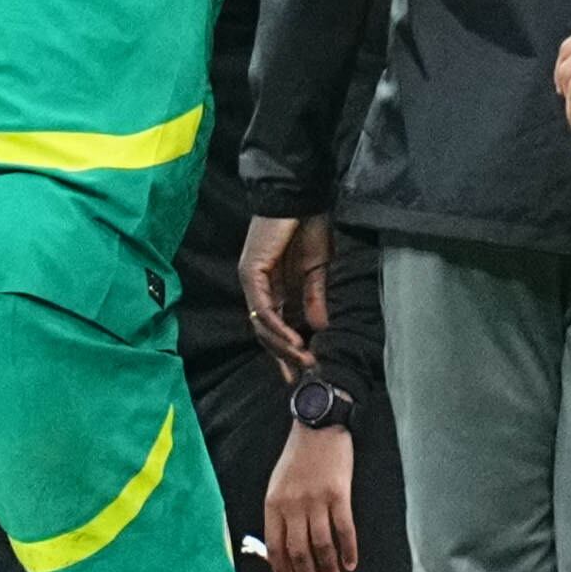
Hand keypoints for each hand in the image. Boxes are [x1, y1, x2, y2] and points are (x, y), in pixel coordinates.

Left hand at [241, 214, 332, 372]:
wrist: (304, 197)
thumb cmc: (311, 227)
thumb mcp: (318, 269)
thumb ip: (315, 298)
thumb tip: (319, 329)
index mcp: (274, 287)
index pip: (276, 327)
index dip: (287, 352)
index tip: (303, 374)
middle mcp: (259, 287)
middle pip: (266, 332)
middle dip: (286, 356)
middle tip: (305, 373)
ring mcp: (252, 280)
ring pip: (262, 324)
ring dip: (283, 346)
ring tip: (303, 360)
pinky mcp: (251, 272)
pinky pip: (262, 307)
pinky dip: (278, 326)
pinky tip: (294, 340)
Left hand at [266, 417, 360, 571]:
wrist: (319, 426)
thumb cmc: (298, 457)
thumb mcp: (277, 484)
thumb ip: (280, 514)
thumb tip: (285, 548)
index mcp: (273, 504)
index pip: (275, 548)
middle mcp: (292, 505)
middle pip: (299, 552)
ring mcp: (316, 500)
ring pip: (322, 546)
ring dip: (329, 569)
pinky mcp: (339, 494)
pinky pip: (344, 530)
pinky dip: (348, 550)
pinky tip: (351, 563)